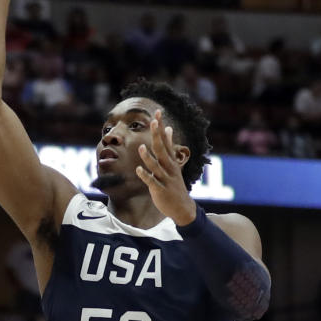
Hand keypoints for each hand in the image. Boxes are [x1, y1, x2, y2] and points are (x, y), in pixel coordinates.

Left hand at [135, 110, 196, 226]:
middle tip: (153, 122)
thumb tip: (168, 128)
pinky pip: (151, 182)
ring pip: (155, 166)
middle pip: (162, 149)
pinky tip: (138, 170)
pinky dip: (145, 176)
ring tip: (141, 147)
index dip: (161, 127)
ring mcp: (165, 178)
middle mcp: (169, 167)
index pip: (166, 140)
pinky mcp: (160, 190)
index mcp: (171, 160)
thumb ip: (169, 146)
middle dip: (157, 136)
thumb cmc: (175, 183)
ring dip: (148, 157)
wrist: (182, 207)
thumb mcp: (173, 163)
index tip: (158, 113)